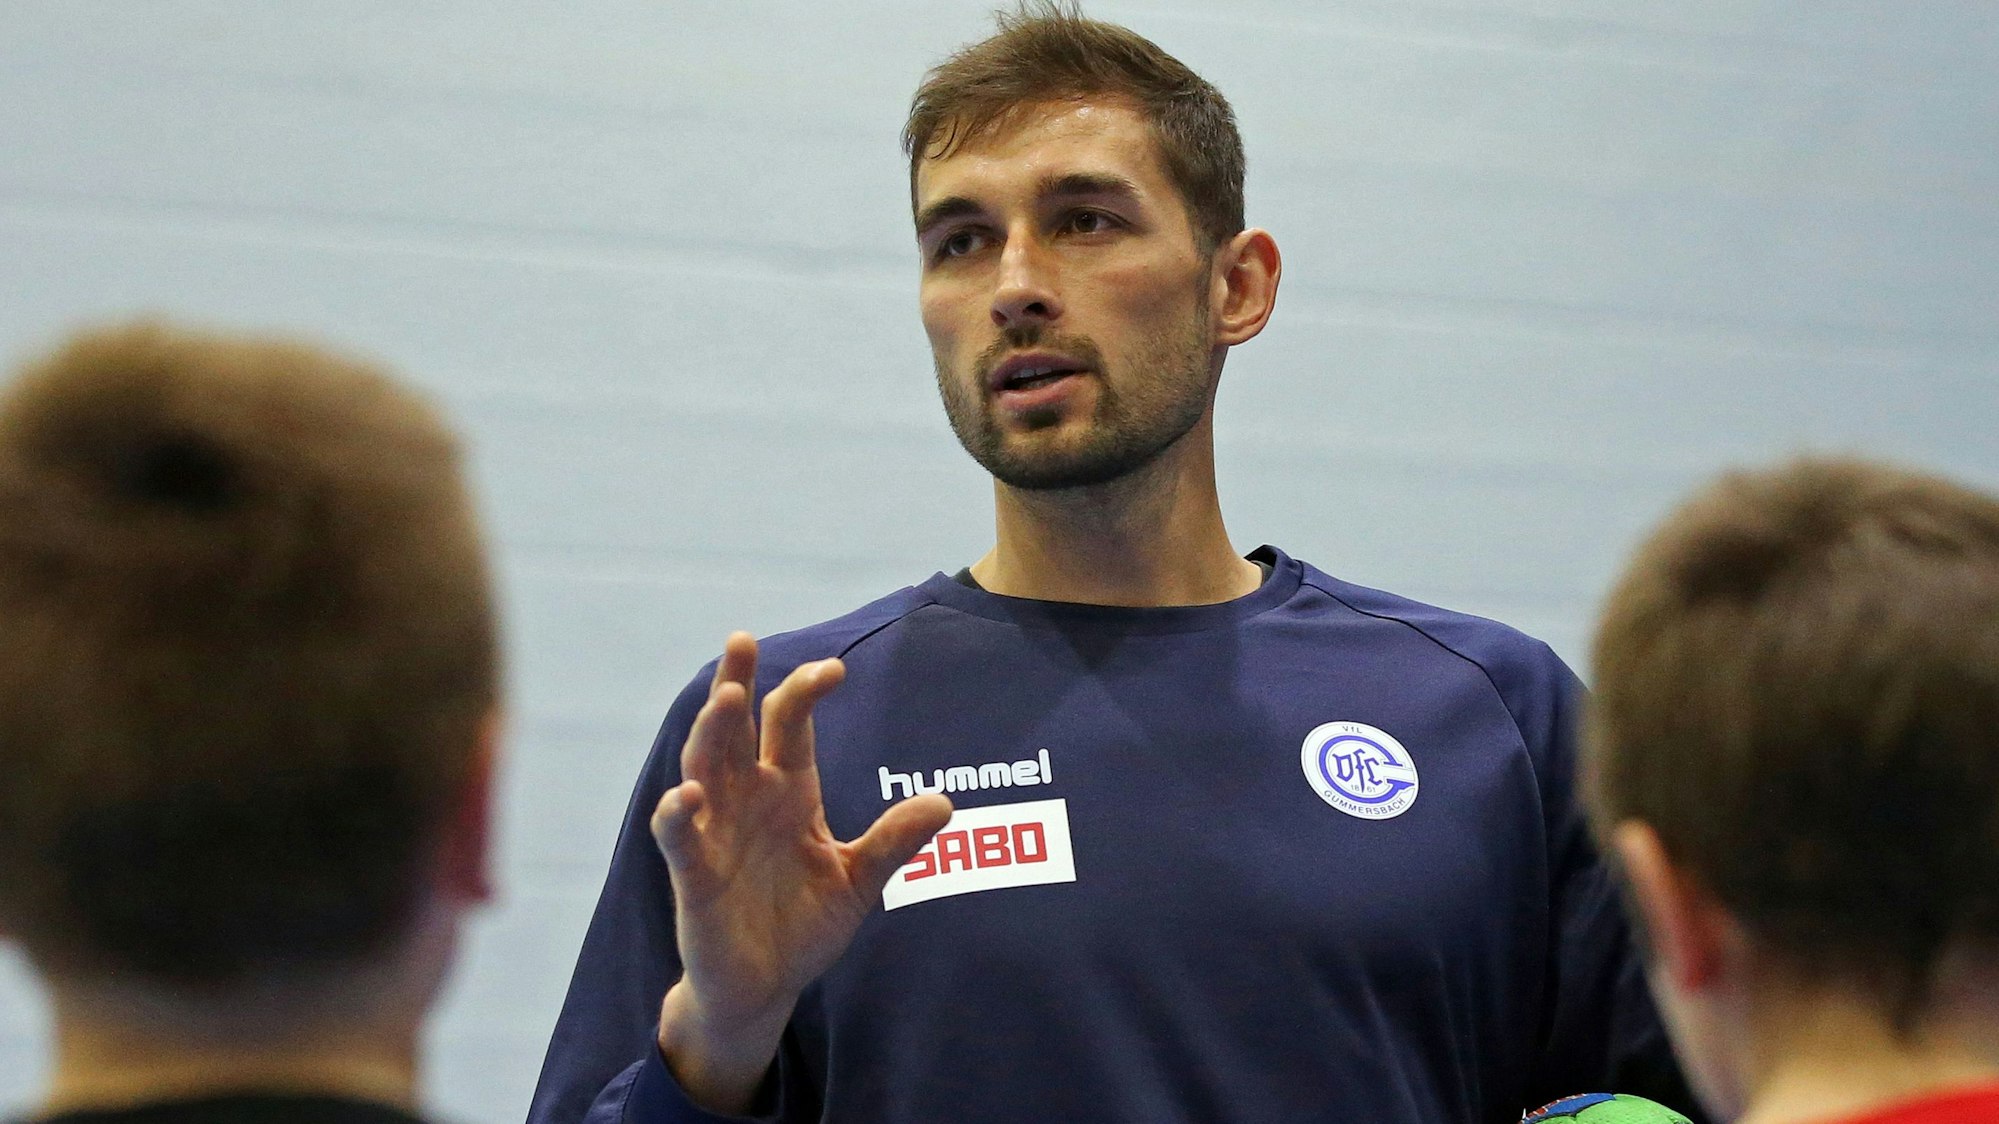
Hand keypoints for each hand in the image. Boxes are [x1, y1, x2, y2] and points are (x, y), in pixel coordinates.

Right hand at [650, 632, 951, 1111]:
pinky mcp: (694, 875)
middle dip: (736, 684)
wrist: (764, 986)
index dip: (806, 691)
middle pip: (736, 729)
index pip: (789, 725)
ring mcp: (715, 833)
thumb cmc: (803, 925)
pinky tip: (688, 794)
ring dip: (711, 733)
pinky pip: (680, 838)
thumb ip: (893, 842)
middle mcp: (746, 799)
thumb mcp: (858, 882)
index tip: (835, 670)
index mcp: (789, 791)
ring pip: (704, 767)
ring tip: (724, 699)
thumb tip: (945, 802)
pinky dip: (679, 814)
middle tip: (743, 640)